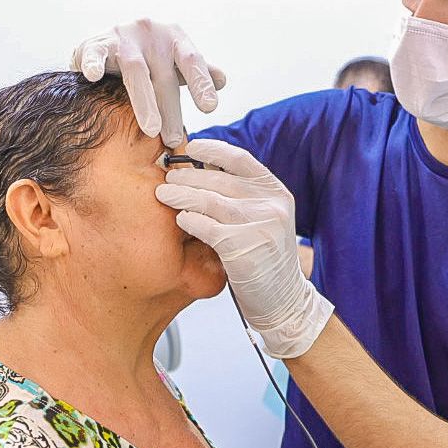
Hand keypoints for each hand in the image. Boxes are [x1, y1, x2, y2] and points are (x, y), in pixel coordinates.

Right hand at [71, 19, 227, 147]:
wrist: (105, 44)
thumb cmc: (148, 56)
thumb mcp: (175, 61)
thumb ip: (198, 71)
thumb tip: (222, 81)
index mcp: (174, 37)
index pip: (192, 60)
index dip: (201, 83)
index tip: (210, 107)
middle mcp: (150, 33)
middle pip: (163, 75)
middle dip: (171, 108)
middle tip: (175, 139)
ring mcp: (121, 37)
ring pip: (135, 70)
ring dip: (144, 101)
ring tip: (151, 130)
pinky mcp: (94, 44)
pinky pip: (94, 53)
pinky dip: (93, 64)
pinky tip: (94, 76)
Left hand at [155, 140, 333, 357]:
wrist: (284, 300)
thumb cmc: (265, 259)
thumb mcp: (264, 219)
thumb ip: (242, 196)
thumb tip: (204, 169)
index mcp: (276, 193)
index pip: (241, 160)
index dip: (213, 150)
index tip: (192, 147)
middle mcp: (272, 205)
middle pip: (220, 180)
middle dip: (188, 176)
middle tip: (168, 178)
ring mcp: (260, 225)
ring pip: (210, 201)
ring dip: (182, 195)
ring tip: (164, 194)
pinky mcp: (244, 247)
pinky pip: (207, 227)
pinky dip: (190, 220)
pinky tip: (180, 220)